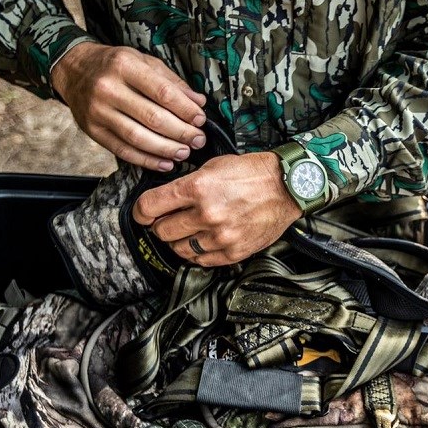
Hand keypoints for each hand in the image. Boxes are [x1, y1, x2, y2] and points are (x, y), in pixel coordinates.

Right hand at [51, 42, 207, 171]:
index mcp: (125, 66)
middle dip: (181, 132)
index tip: (201, 120)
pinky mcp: (93, 131)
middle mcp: (108, 88)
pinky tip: (165, 162)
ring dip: (166, 149)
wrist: (74, 70)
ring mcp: (98, 112)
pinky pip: (123, 151)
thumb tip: (198, 102)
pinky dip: (147, 160)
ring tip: (185, 152)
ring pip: (138, 138)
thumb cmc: (115, 65)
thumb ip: (172, 82)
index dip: (185, 110)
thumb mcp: (144, 61)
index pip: (163, 93)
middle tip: (198, 139)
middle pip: (153, 118)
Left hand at [132, 152, 302, 265]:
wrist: (287, 187)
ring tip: (190, 231)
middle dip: (162, 225)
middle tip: (171, 220)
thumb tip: (164, 201)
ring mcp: (220, 236)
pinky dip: (198, 253)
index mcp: (197, 188)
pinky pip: (202, 260)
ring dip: (180, 241)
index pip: (149, 207)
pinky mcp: (234, 251)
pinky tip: (204, 241)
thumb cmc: (251, 174)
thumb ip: (186, 184)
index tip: (143, 214)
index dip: (141, 212)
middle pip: (162, 231)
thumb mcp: (213, 166)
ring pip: (180, 249)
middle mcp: (206, 214)